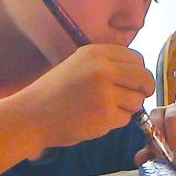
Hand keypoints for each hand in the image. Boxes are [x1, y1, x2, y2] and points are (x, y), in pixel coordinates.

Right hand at [16, 44, 153, 149]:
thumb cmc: (54, 92)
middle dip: (142, 90)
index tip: (129, 83)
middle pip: (144, 78)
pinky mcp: (105, 114)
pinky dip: (114, 122)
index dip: (137, 73)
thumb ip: (106, 65)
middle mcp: (103, 68)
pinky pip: (125, 118)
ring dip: (126, 108)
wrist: (31, 114)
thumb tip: (139, 74)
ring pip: (137, 101)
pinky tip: (95, 119)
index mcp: (96, 53)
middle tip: (129, 98)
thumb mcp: (78, 65)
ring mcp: (105, 91)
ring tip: (102, 109)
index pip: (136, 59)